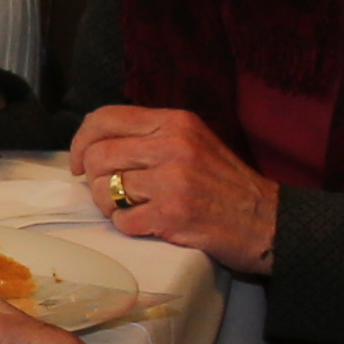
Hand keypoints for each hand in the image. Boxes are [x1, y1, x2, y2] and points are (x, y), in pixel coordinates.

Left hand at [72, 104, 276, 272]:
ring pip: (103, 190)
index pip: (105, 117)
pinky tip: (149, 224)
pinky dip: (129, 226)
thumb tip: (94, 145)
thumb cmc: (225, 184)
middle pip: (98, 156)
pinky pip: (122, 220)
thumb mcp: (194, 142)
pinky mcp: (172, 214)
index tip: (78, 162)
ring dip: (109, 205)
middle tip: (109, 192)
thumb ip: (150, 136)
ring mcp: (172, 180)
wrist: (266, 221)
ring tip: (132, 208)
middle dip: (93, 179)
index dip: (81, 140)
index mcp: (175, 122)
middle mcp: (172, 145)